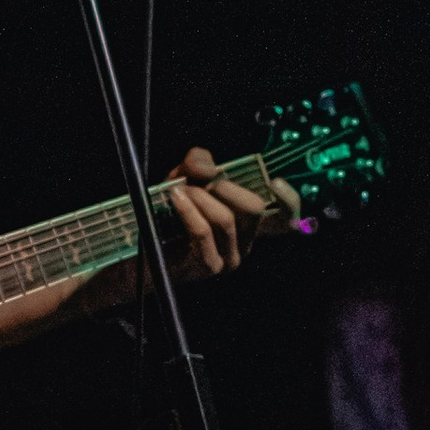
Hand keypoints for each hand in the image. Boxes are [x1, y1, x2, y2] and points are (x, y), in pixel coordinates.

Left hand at [89, 150, 298, 305]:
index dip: (290, 201)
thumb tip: (211, 168)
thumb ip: (199, 162)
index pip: (286, 219)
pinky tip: (175, 198)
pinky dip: (188, 209)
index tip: (274, 181)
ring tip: (178, 190)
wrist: (140, 247)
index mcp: (249, 224)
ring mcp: (229, 258)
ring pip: (226, 219)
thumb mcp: (184, 177)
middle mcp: (246, 243)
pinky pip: (203, 231)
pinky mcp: (209, 267)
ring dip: (199, 196)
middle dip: (224, 186)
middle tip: (200, 183)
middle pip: (254, 208)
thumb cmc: (168, 211)